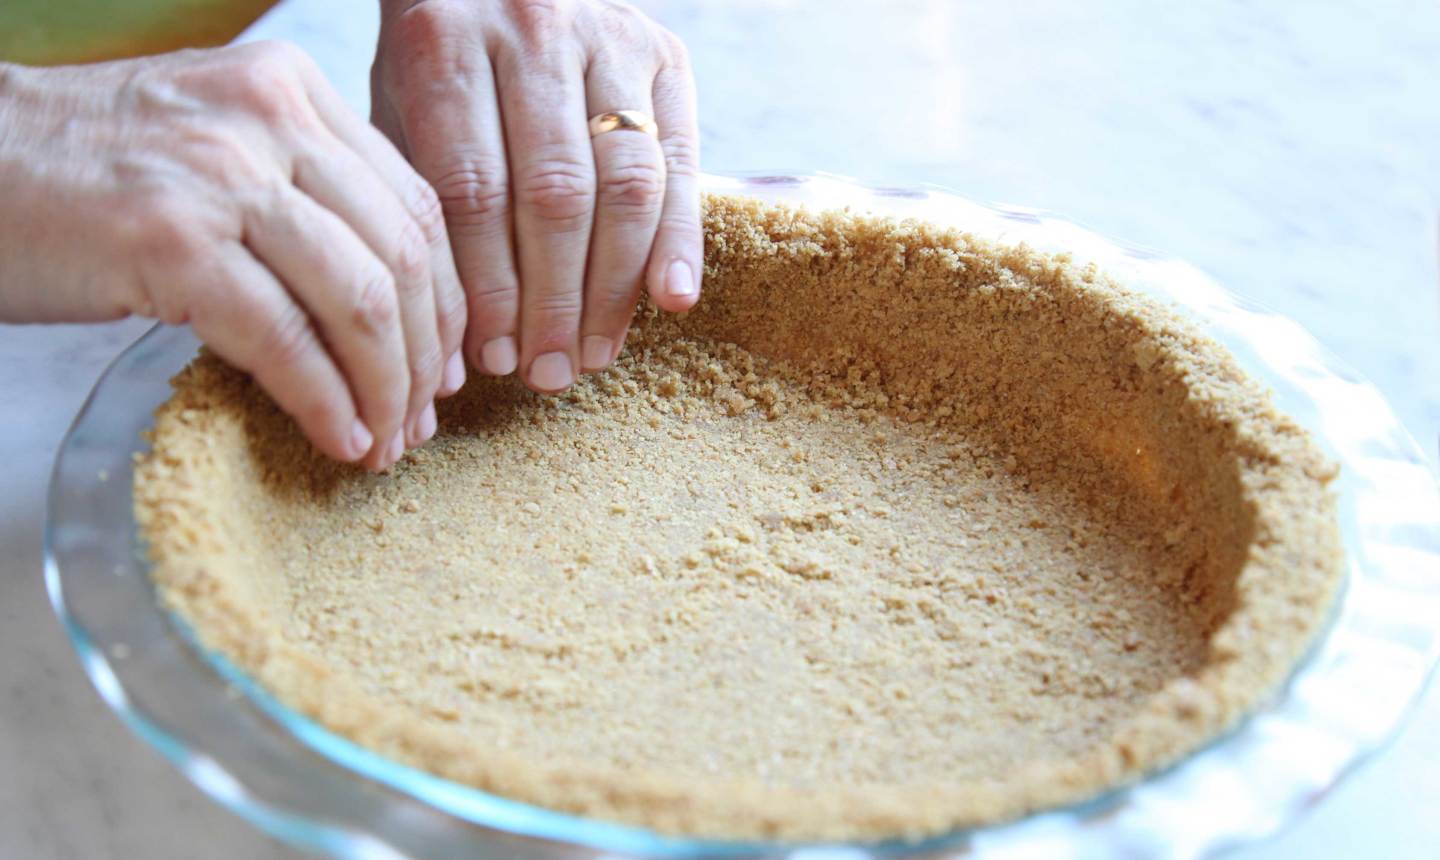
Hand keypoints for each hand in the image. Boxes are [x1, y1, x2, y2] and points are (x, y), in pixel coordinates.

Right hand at [0, 42, 466, 468]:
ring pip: (361, 302)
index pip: (416, 206)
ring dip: (385, 391)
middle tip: (419, 421)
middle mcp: (270, 118)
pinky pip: (285, 341)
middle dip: (423, 359)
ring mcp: (221, 177)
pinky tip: (339, 439)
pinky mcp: (170, 243)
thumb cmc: (89, 171)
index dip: (447, 301)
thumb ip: (308, 196)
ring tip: (385, 442)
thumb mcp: (220, 149)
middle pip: (403, 257)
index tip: (446, 366)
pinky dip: (325, 402)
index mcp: (294, 90)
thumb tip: (400, 310)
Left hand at [371, 0, 701, 390]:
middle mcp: (531, 30)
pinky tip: (670, 300)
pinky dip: (679, 239)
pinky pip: (681, 161)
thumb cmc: (437, 57)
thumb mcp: (399, 105)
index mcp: (442, 43)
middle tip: (549, 374)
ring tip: (595, 354)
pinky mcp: (664, 53)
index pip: (472, 191)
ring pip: (625, 185)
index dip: (489, 289)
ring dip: (614, 286)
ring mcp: (607, 37)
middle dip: (554, 302)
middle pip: (554, 196)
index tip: (493, 360)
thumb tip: (455, 345)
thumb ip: (423, 200)